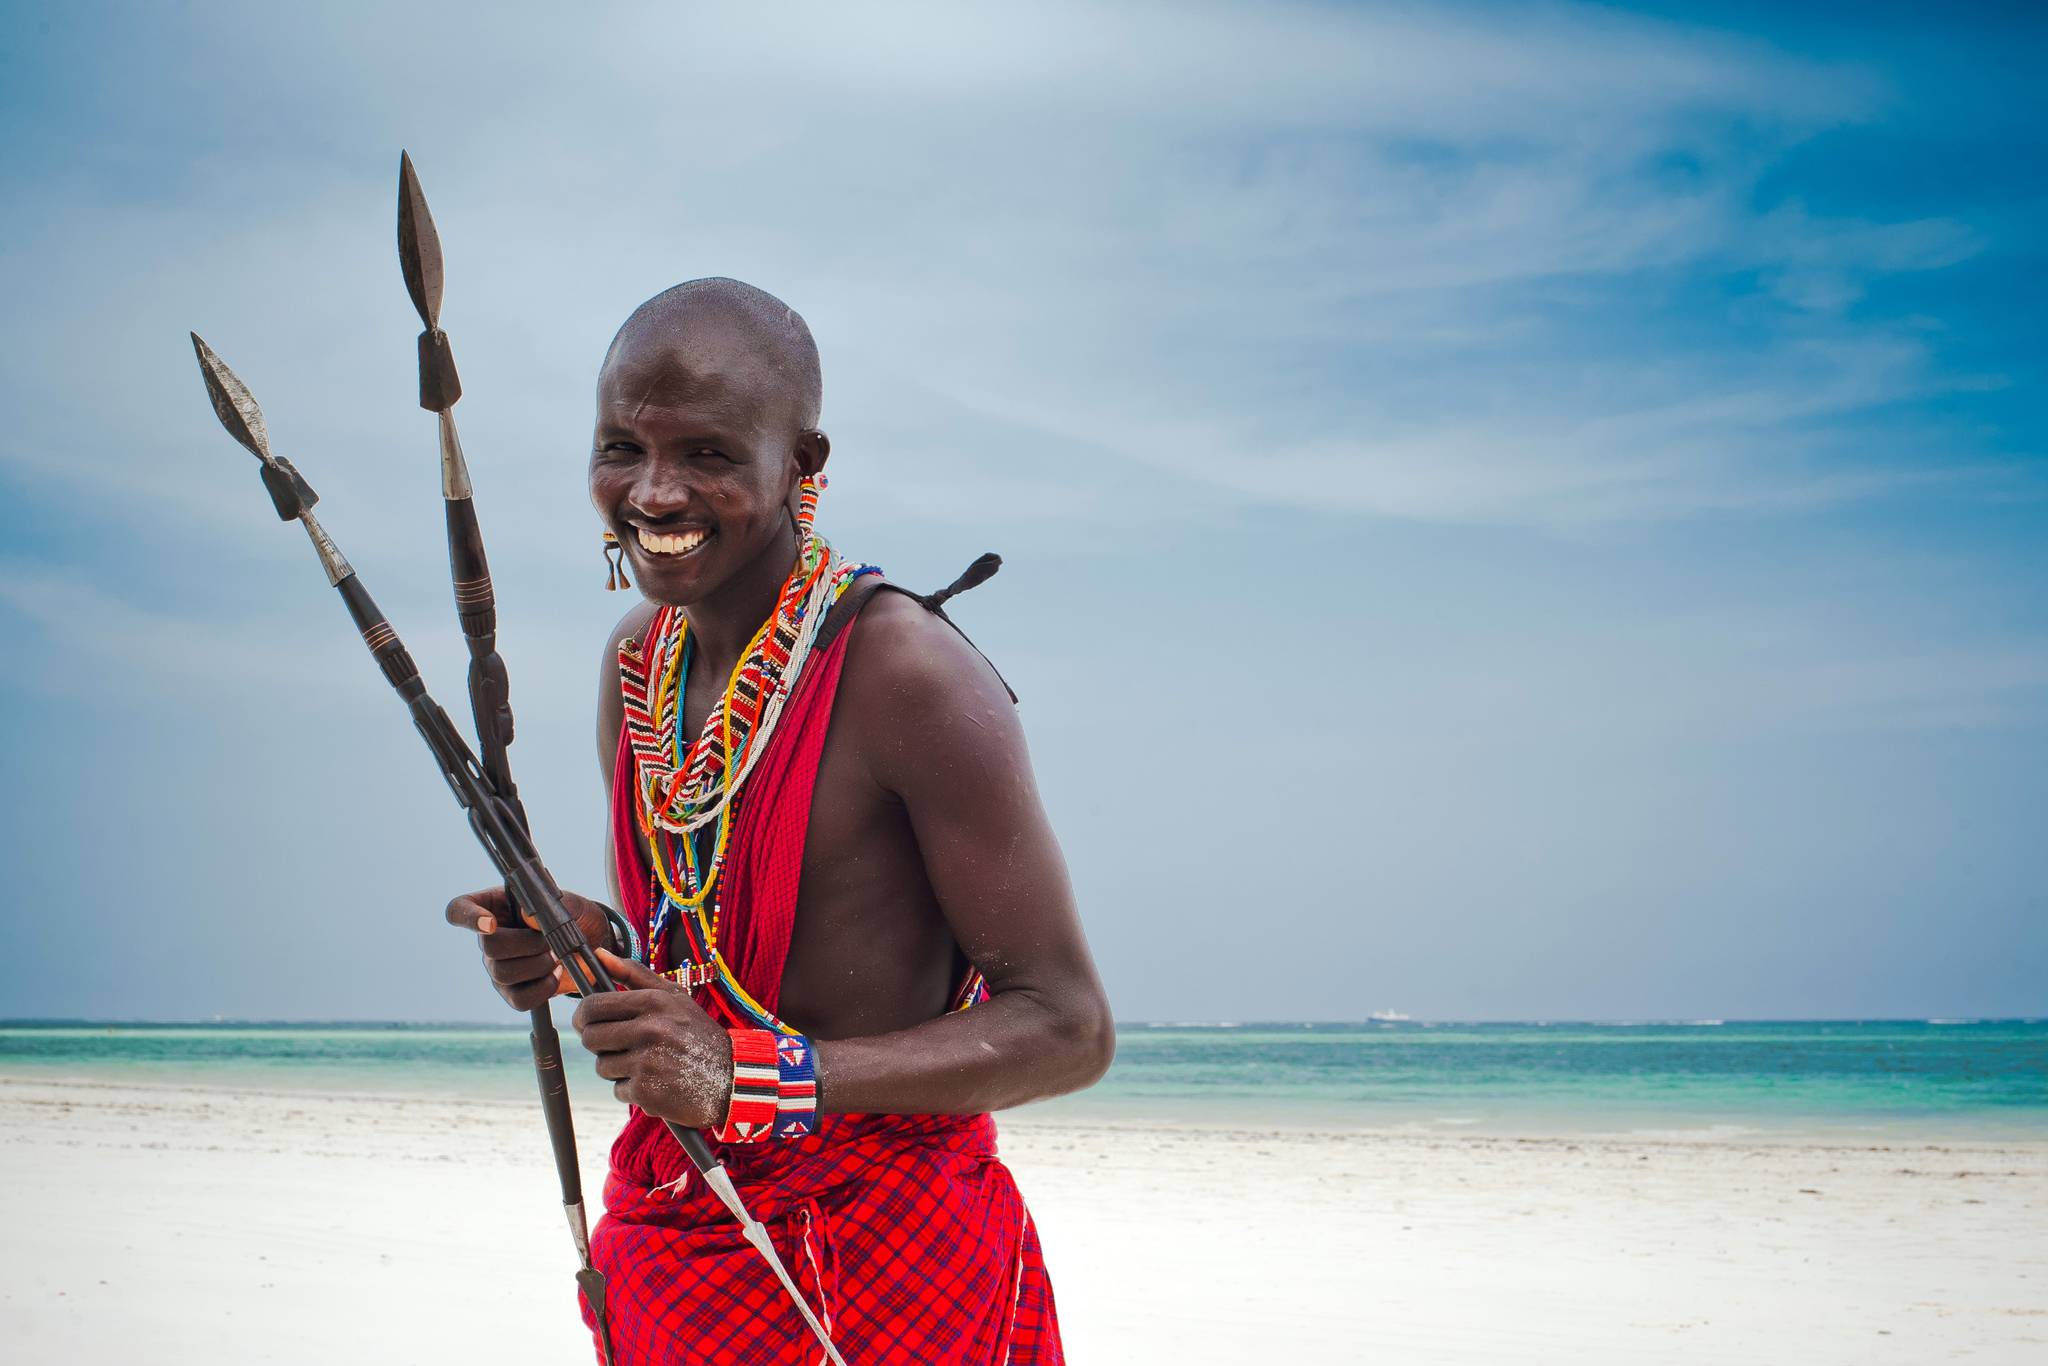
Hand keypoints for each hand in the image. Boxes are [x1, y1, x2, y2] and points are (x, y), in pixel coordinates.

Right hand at [444, 885, 615, 1011]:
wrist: (593, 942)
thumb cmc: (573, 915)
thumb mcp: (568, 901)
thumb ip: (549, 903)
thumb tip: (528, 917)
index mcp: (494, 906)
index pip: (459, 910)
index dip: (467, 917)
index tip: (490, 923)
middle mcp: (488, 938)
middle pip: (488, 946)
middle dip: (526, 944)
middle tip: (549, 940)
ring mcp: (497, 968)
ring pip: (504, 973)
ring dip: (539, 965)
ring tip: (557, 955)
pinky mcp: (512, 993)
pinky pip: (520, 999)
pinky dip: (543, 988)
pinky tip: (556, 973)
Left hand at [572, 951, 733, 1128]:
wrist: (731, 1077)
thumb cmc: (697, 1033)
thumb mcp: (674, 997)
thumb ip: (634, 974)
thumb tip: (598, 954)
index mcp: (653, 1003)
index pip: (593, 1007)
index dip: (585, 1016)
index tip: (589, 1023)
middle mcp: (649, 1030)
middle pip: (591, 1038)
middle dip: (601, 1044)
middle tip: (620, 1046)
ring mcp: (647, 1063)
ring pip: (603, 1066)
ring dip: (618, 1069)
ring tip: (646, 1064)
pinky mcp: (647, 1092)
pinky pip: (618, 1090)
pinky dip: (633, 1090)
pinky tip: (656, 1082)